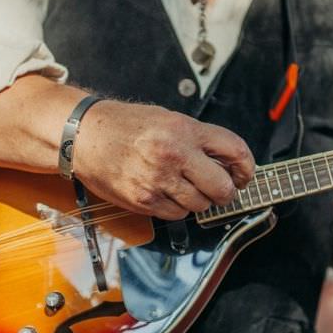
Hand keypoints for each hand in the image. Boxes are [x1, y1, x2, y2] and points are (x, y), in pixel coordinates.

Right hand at [74, 101, 254, 219]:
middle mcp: (174, 155)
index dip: (246, 168)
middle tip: (221, 189)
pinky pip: (177, 214)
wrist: (85, 135)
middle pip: (222, 188)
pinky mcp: (144, 200)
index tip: (244, 176)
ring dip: (200, 200)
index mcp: (185, 130)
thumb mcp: (169, 119)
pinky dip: (178, 207)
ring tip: (187, 186)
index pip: (235, 151)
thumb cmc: (126, 125)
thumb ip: (200, 139)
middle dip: (226, 192)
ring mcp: (158, 180)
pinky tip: (168, 193)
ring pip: (201, 205)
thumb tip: (227, 163)